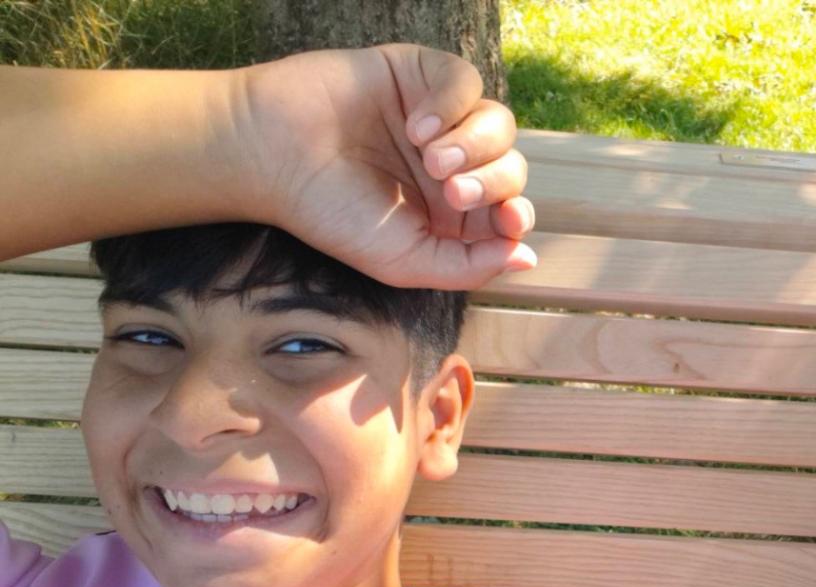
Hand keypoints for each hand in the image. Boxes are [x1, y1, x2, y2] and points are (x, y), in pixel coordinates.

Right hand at [237, 44, 534, 289]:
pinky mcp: (420, 75)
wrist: (272, 155)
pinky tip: (417, 125)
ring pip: (499, 125)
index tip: (506, 219)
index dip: (517, 215)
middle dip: (493, 182)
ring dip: (475, 144)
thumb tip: (526, 259)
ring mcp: (440, 119)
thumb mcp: (405, 261)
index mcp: (452, 215)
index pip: (510, 212)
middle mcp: (453, 167)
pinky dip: (452, 103)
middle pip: (512, 169)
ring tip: (431, 157)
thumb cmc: (333, 215)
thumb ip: (468, 266)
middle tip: (449, 188)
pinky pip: (466, 81)